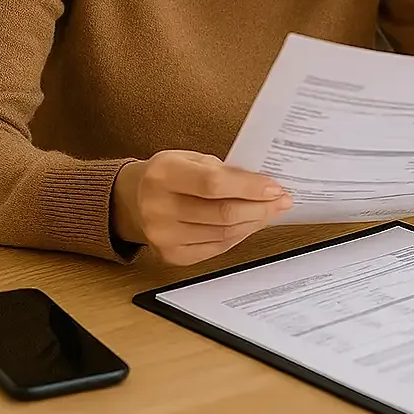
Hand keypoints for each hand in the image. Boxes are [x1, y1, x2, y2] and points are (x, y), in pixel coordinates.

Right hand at [111, 150, 291, 265]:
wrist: (132, 199)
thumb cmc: (168, 174)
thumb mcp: (190, 158)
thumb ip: (224, 170)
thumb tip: (264, 185)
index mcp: (163, 174)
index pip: (214, 184)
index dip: (249, 187)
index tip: (275, 187)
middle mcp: (158, 207)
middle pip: (222, 214)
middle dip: (260, 208)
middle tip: (280, 201)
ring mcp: (163, 236)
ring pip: (223, 234)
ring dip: (254, 223)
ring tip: (269, 211)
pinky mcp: (171, 255)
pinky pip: (216, 248)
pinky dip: (238, 236)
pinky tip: (249, 225)